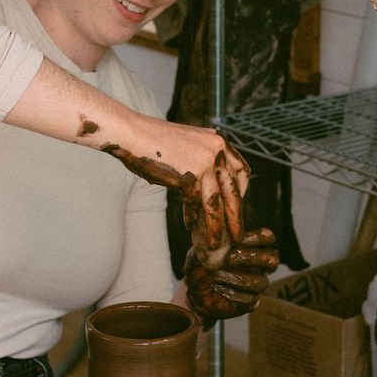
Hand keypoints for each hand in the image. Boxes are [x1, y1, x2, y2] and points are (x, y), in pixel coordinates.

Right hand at [102, 127, 249, 267]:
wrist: (133, 133)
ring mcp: (205, 161)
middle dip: (235, 216)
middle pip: (233, 190)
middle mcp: (216, 149)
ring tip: (213, 242)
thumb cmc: (155, 142)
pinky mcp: (190, 174)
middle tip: (237, 235)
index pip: (242, 171)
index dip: (241, 191)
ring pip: (215, 202)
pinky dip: (191, 216)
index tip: (235, 206)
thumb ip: (205, 162)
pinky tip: (189, 225)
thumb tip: (213, 190)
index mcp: (218, 141)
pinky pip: (194, 202)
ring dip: (214, 225)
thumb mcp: (190, 146)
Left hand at [183, 228, 278, 324]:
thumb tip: (222, 238)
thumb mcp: (200, 252)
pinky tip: (218, 288)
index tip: (239, 240)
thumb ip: (211, 244)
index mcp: (250, 248)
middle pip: (272, 259)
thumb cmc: (199, 268)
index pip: (266, 238)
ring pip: (261, 281)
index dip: (257, 238)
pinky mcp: (251, 301)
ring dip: (238, 279)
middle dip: (252, 258)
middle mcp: (258, 265)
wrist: (194, 292)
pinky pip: (250, 298)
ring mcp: (256, 284)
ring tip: (217, 277)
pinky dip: (233, 293)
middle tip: (229, 259)